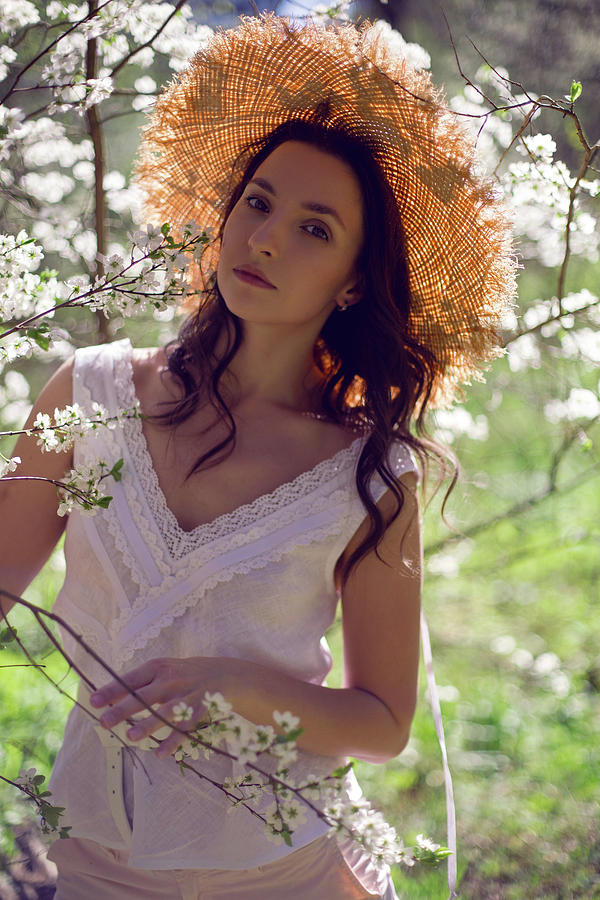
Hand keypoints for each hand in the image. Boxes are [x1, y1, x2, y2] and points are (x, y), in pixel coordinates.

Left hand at [89, 656, 239, 757]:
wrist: (222, 674)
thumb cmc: (181, 673)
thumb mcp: (161, 669)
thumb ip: (138, 682)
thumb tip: (105, 697)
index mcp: (158, 667)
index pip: (131, 679)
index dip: (112, 690)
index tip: (93, 701)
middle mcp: (171, 679)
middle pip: (144, 696)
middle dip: (123, 709)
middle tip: (103, 722)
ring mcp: (187, 695)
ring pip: (166, 712)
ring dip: (148, 724)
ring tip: (131, 737)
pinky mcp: (200, 710)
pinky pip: (186, 728)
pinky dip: (174, 741)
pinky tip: (161, 754)